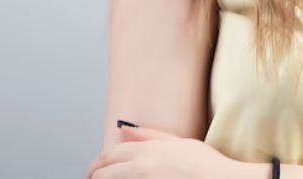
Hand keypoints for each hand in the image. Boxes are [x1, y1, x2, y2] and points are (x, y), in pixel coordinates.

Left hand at [85, 124, 244, 178]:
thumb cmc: (208, 167)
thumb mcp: (181, 143)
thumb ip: (150, 136)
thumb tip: (125, 129)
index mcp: (149, 152)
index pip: (110, 154)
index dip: (98, 162)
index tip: (94, 169)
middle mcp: (142, 168)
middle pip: (103, 172)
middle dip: (95, 175)